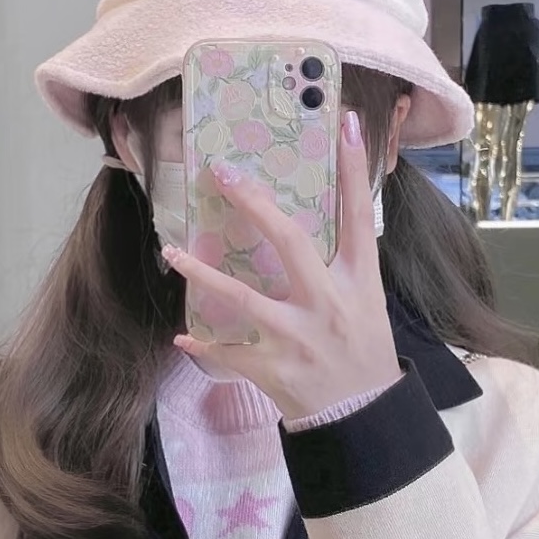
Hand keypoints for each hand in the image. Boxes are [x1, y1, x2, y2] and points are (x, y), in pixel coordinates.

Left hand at [163, 111, 402, 420]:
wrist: (363, 416)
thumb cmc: (364, 352)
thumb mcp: (367, 302)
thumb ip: (342, 264)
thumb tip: (308, 222)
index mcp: (359, 281)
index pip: (360, 216)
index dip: (355, 169)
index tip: (346, 122)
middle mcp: (328, 303)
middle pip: (289, 242)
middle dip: (253, 205)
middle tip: (221, 174)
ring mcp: (299, 337)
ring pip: (242, 298)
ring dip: (202, 274)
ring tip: (171, 253)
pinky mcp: (275, 369)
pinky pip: (229, 353)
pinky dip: (204, 346)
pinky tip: (182, 338)